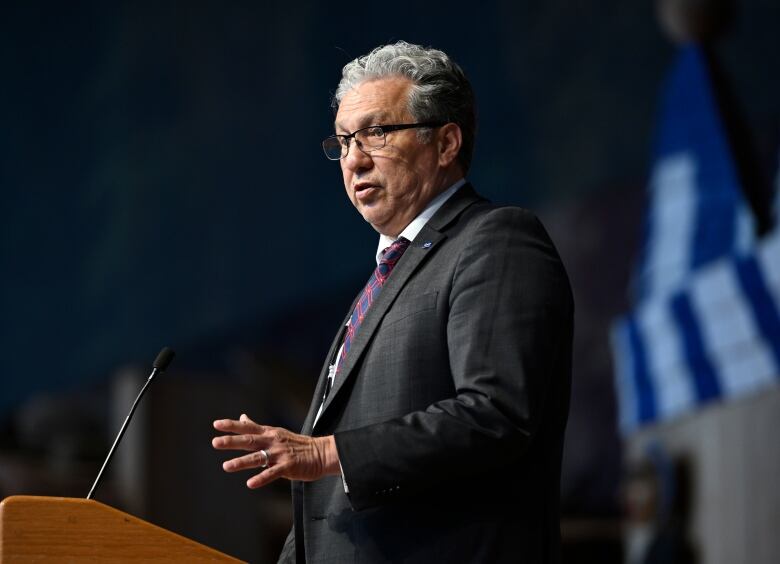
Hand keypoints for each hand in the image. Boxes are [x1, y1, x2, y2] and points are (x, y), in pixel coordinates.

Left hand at [212, 414, 339, 488]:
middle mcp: (273, 441)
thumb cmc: (296, 444)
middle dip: (232, 441)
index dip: (232, 425)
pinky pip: (272, 473)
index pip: (248, 427)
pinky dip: (261, 478)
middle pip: (250, 440)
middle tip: (215, 442)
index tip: (216, 424)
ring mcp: (280, 454)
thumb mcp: (276, 432)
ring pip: (258, 457)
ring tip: (226, 466)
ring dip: (241, 462)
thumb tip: (242, 417)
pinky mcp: (288, 466)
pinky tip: (250, 484)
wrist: (321, 453)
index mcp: (269, 433)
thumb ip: (256, 427)